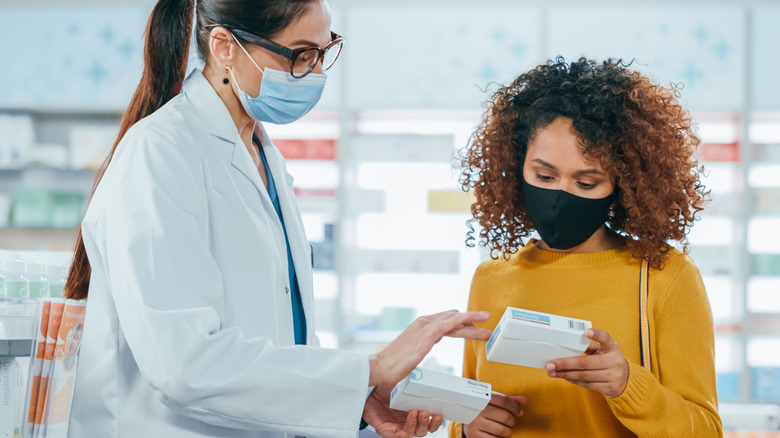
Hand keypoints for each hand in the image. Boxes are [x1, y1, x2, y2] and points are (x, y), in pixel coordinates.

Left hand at [363, 384, 443, 437]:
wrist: (368, 393)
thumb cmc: (386, 390)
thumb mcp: (403, 383)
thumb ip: (415, 381)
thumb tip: (426, 369)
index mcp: (415, 414)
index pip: (429, 423)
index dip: (436, 421)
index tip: (440, 414)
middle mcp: (408, 423)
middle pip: (424, 430)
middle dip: (428, 423)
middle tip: (428, 412)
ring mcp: (398, 428)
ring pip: (414, 433)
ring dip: (420, 424)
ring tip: (419, 412)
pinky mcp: (388, 432)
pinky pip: (400, 435)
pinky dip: (407, 427)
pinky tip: (410, 415)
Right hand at [369, 310, 491, 385]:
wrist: (380, 367)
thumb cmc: (394, 363)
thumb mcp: (412, 350)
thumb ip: (422, 342)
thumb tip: (430, 342)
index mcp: (420, 326)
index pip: (446, 320)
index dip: (462, 324)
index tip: (474, 329)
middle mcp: (424, 322)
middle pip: (453, 318)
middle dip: (471, 324)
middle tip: (486, 332)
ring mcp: (425, 327)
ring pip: (455, 320)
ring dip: (474, 323)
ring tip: (489, 331)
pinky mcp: (427, 335)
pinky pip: (450, 323)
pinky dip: (465, 320)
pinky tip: (476, 322)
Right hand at [463, 393, 525, 437]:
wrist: (464, 416)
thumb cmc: (484, 408)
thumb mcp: (493, 401)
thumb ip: (509, 400)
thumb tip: (524, 400)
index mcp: (483, 397)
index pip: (504, 401)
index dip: (515, 407)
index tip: (519, 412)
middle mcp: (477, 409)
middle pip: (505, 416)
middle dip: (512, 421)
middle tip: (510, 422)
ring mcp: (474, 423)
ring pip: (501, 430)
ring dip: (508, 431)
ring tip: (505, 429)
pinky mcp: (474, 435)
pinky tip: (497, 435)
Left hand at [545, 328, 628, 397]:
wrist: (627, 381)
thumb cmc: (609, 361)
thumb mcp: (604, 351)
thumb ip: (591, 346)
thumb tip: (570, 346)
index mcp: (612, 348)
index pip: (606, 338)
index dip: (596, 335)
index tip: (586, 332)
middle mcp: (615, 361)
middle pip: (585, 363)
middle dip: (565, 364)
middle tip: (550, 364)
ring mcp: (613, 376)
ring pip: (584, 375)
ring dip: (565, 374)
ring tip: (552, 372)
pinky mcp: (609, 388)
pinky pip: (587, 384)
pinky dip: (573, 380)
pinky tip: (564, 377)